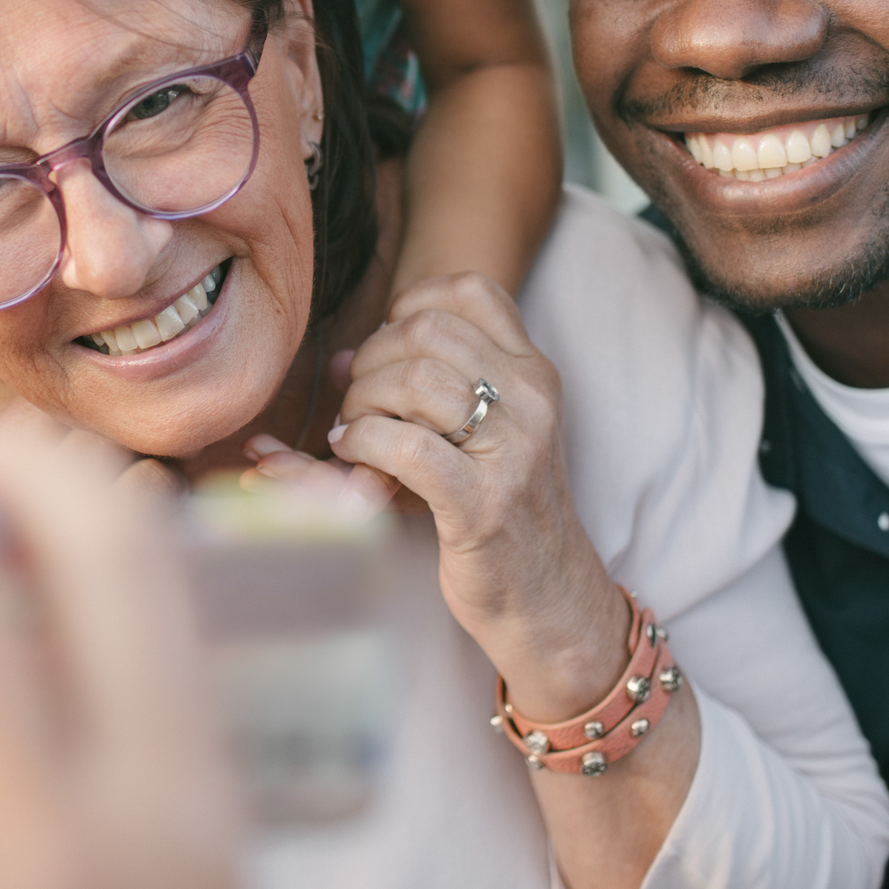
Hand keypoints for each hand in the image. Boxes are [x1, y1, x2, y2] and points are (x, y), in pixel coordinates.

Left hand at [250, 273, 628, 720]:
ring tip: (353, 431)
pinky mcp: (482, 504)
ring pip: (412, 379)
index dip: (408, 307)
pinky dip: (363, 442)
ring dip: (361, 401)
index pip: (467, 290)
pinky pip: (405, 446)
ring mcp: (511, 451)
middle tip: (357, 401)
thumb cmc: (499, 509)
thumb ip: (424, 383)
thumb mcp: (482, 433)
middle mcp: (532, 400)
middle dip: (371, 360)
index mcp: (533, 372)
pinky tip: (353, 454)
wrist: (547, 597)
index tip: (387, 351)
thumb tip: (342, 357)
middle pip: (426, 330)